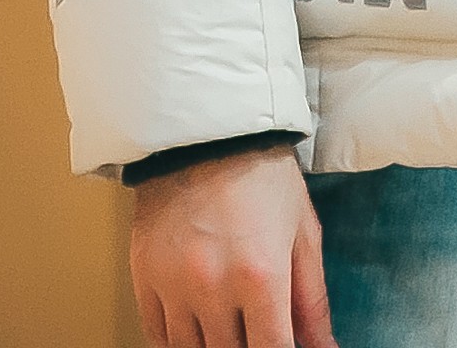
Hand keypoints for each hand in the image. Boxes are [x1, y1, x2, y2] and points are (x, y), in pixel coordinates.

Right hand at [129, 143, 335, 347]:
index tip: (281, 347)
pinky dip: (177, 340)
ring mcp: (174, 284)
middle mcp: (214, 286)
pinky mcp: (144, 275)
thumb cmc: (262, 174)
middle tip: (255, 327)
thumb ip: (312, 299)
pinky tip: (196, 327)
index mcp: (261, 275)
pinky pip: (156, 335)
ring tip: (228, 324)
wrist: (207, 130)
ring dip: (213, 346)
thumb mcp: (302, 230)